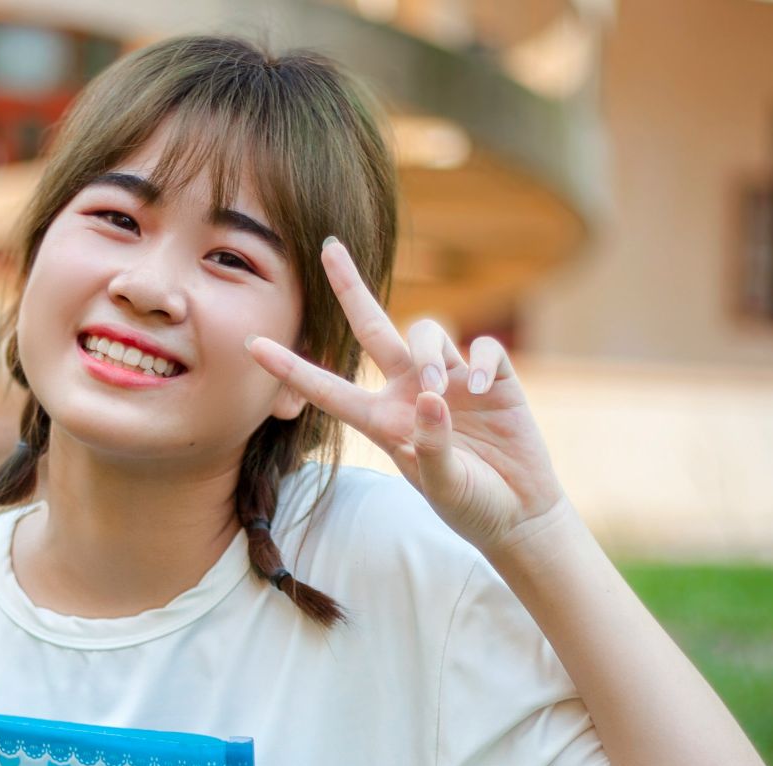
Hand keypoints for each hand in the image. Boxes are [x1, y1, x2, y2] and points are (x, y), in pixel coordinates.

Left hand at [246, 238, 568, 555]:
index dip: (291, 368)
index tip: (252, 345)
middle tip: (328, 247)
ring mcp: (450, 379)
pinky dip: (479, 360)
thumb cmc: (472, 504)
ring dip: (427, 352)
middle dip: (349, 286)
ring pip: (425, 331)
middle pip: (372, 327)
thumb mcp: (446, 487)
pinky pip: (481, 347)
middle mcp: (410, 391)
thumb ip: (433, 447)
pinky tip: (478, 388)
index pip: (329, 389)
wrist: (520, 512)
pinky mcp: (491, 377)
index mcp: (383, 421)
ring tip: (441, 389)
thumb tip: (432, 396)